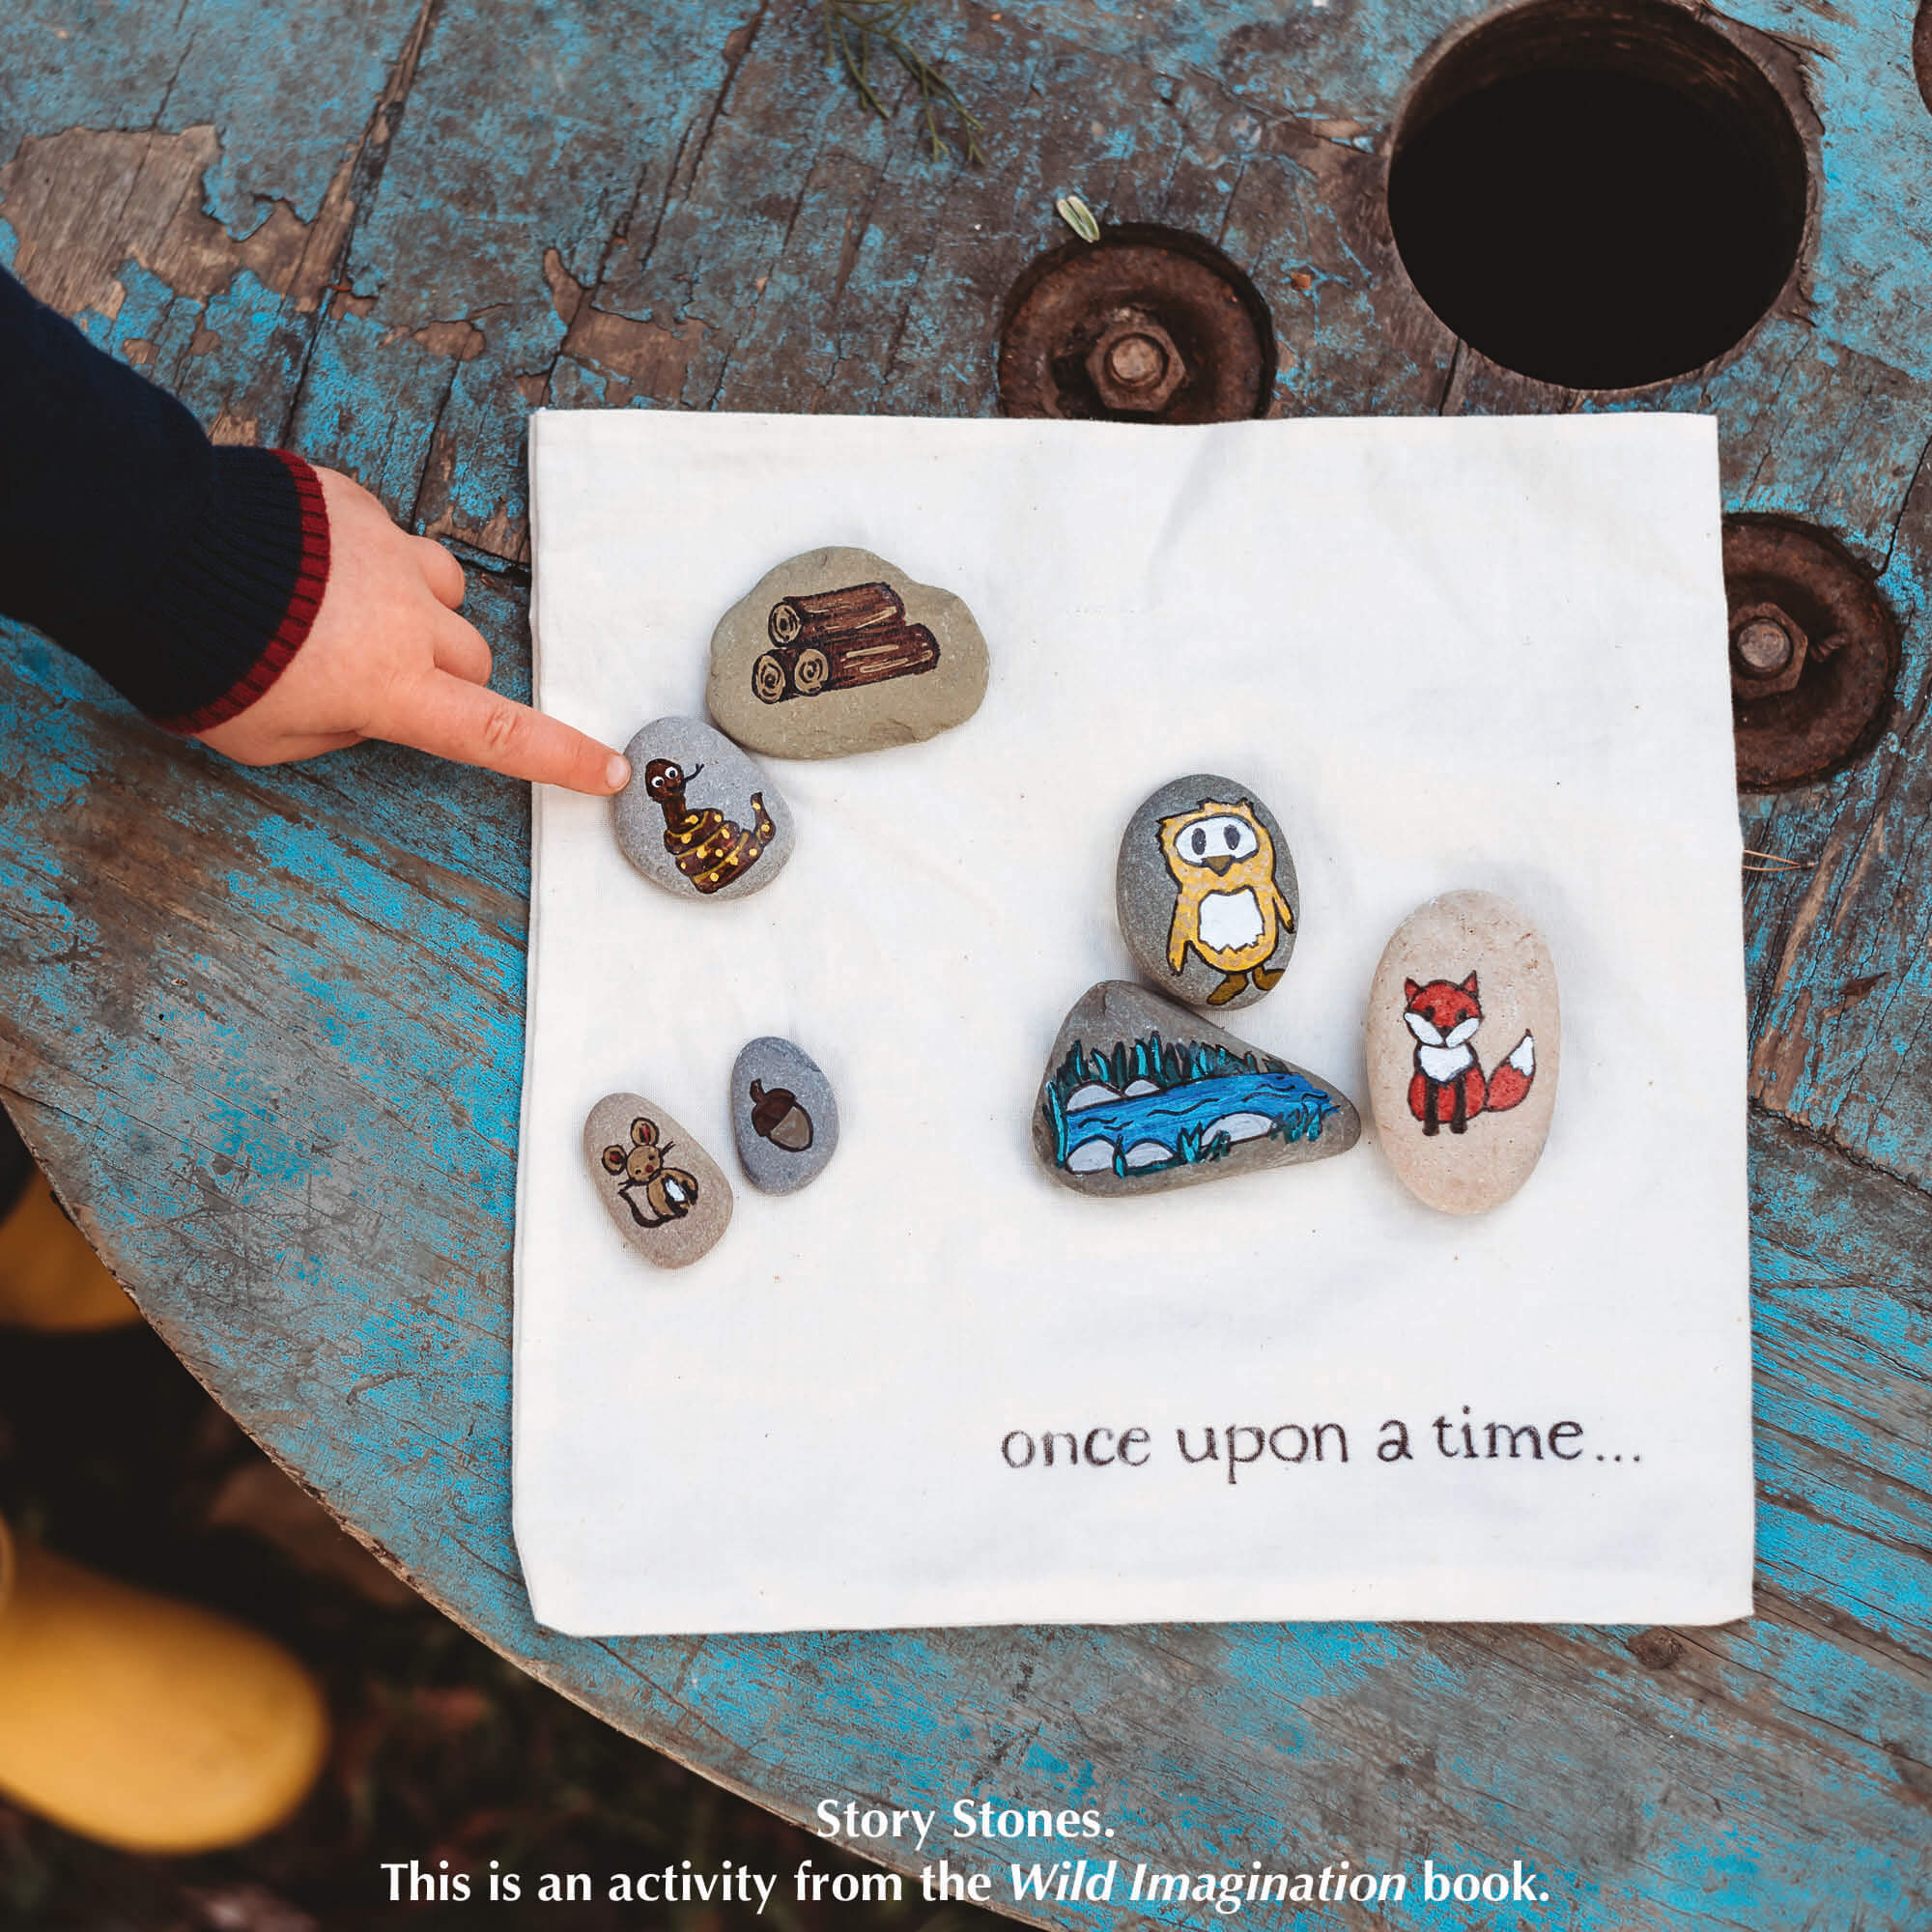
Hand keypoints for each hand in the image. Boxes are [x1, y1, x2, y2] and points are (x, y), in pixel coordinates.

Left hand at [198, 466, 628, 794]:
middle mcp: (408, 621)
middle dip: (448, 678)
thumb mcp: (265, 741)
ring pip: (446, 593)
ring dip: (421, 615)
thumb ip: (336, 733)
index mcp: (391, 690)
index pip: (498, 735)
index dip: (561, 757)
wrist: (148, 552)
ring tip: (352, 620)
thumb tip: (363, 710)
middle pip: (474, 659)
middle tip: (384, 683)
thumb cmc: (201, 663)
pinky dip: (367, 564)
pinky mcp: (355, 507)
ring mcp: (386, 555)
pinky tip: (312, 574)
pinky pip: (389, 541)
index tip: (611, 769)